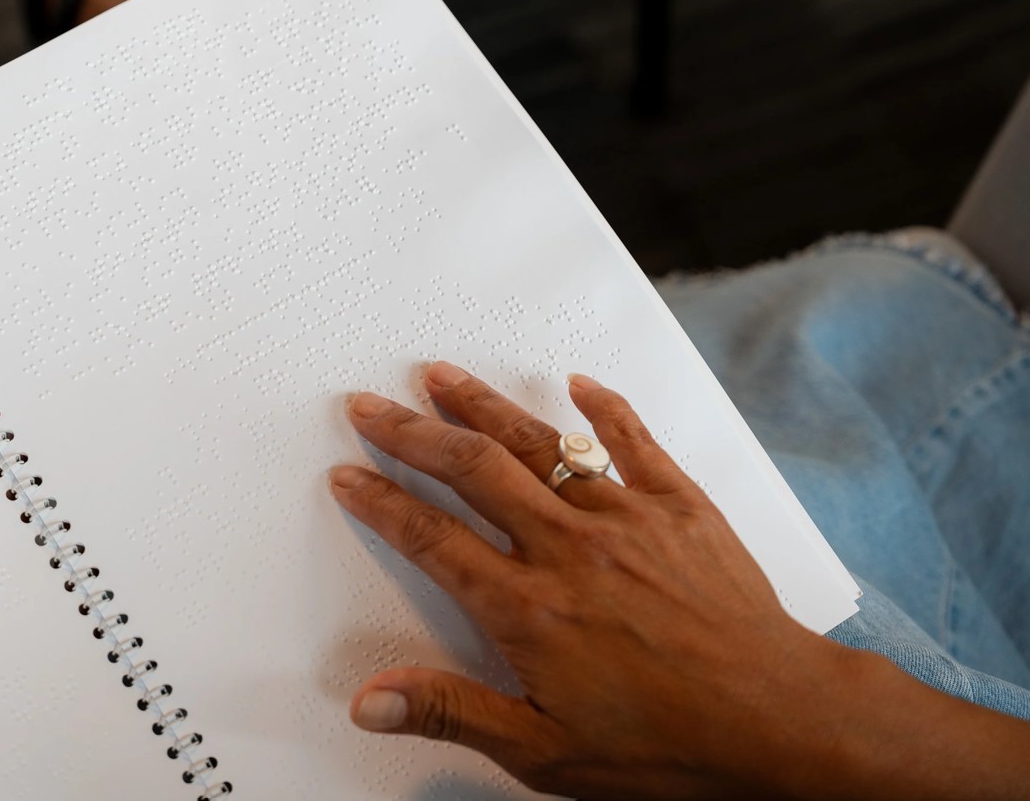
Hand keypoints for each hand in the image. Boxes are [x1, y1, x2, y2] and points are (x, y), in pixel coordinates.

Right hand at [329, 361, 853, 798]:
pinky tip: (578, 384)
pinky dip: (605, 407)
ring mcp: (625, 518)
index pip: (431, 538)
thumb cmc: (667, 743)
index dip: (380, 502)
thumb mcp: (543, 749)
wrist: (777, 720)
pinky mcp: (679, 506)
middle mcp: (568, 548)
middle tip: (372, 405)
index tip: (349, 475)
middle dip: (412, 433)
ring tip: (442, 375)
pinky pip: (635, 441)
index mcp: (527, 607)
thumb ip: (452, 712)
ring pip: (540, 443)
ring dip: (484, 405)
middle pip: (472, 470)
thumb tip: (371, 699)